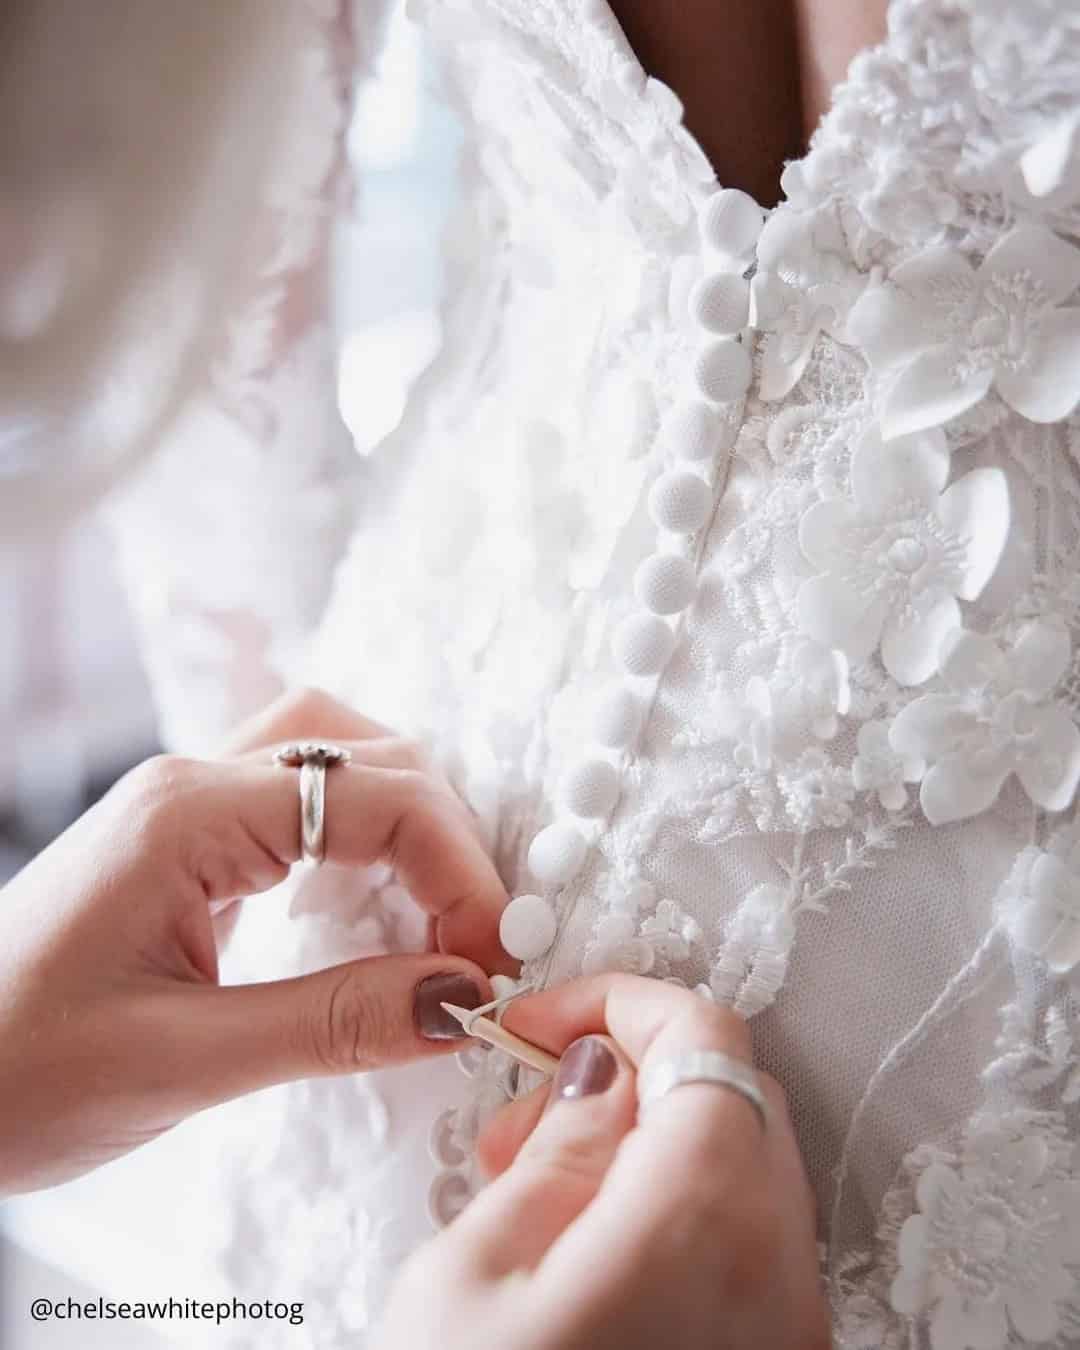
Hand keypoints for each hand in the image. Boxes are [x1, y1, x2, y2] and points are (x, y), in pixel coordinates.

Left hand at [0, 687, 510, 1193]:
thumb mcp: (182, 1062)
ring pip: (339, 761)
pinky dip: (364, 842)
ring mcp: (187, 807)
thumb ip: (335, 1023)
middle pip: (370, 757)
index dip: (459, 870)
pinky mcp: (187, 845)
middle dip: (446, 842)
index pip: (378, 797)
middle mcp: (193, 786)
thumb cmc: (13, 1071)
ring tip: (439, 914)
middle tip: (474, 947)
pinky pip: (303, 806)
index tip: (490, 963)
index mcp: (188, 816)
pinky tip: (376, 904)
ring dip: (409, 826)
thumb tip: (464, 1001)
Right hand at [376, 976, 828, 1349]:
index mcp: (698, 1224)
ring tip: (538, 1193)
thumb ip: (554, 1153)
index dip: (619, 1001)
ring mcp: (791, 1325)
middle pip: (729, 1095)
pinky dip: (675, 1206)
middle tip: (526, 1120)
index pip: (704, 1037)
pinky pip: (746, 1238)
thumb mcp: (470, 1284)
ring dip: (647, 1141)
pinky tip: (587, 1251)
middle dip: (626, 1073)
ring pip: (742, 1164)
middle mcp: (776, 1271)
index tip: (544, 1022)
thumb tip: (601, 1073)